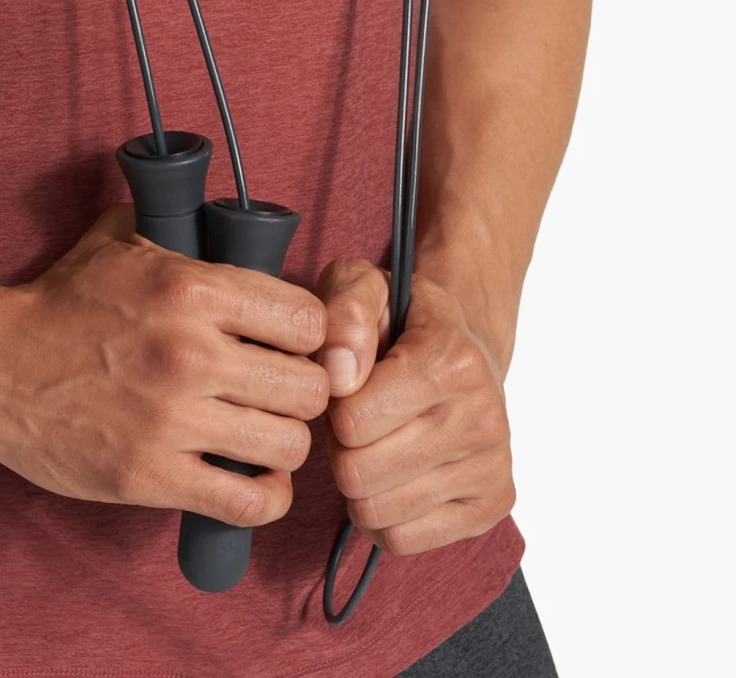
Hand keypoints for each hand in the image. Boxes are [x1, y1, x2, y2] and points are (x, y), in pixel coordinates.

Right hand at [0, 207, 329, 525]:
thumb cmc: (59, 302)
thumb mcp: (120, 241)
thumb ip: (182, 230)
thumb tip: (231, 223)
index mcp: (191, 288)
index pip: (308, 318)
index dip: (308, 333)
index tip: (292, 343)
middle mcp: (190, 353)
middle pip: (309, 387)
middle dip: (302, 390)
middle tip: (279, 392)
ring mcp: (172, 419)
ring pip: (288, 445)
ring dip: (283, 443)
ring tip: (263, 434)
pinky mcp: (151, 476)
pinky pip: (247, 502)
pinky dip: (263, 495)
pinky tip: (252, 478)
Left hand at [318, 258, 513, 555]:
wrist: (463, 345)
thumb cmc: (400, 318)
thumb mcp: (362, 286)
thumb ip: (343, 311)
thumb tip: (337, 375)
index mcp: (452, 361)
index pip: (351, 421)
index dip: (332, 404)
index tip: (347, 384)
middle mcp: (483, 418)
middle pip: (358, 473)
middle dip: (340, 447)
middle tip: (355, 419)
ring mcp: (493, 467)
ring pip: (375, 512)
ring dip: (358, 481)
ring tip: (374, 442)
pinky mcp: (492, 506)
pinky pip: (402, 540)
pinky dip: (382, 515)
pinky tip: (392, 476)